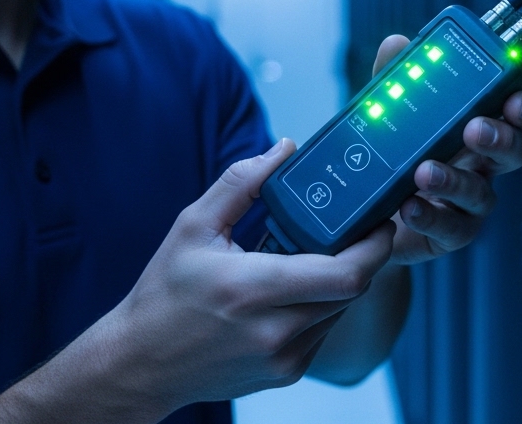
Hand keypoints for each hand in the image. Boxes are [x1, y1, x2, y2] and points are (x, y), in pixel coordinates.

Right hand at [91, 140, 394, 413]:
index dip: (375, 245)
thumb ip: (242, 183)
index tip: (380, 219)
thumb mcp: (193, 227)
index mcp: (252, 289)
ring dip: (340, 280)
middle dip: (363, 256)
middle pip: (353, 289)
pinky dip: (321, 305)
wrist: (141, 363)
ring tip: (314, 255)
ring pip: (342, 310)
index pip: (346, 273)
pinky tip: (295, 289)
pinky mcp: (287, 373)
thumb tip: (285, 149)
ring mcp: (284, 358)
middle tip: (358, 228)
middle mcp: (274, 330)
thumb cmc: (164, 294)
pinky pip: (324, 329)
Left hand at [370, 35, 521, 265]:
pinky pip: (452, 228)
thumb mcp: (391, 115)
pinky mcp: (450, 232)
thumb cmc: (393, 159)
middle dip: (501, 138)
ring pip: (482, 192)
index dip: (521, 106)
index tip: (514, 98)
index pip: (512, 114)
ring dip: (455, 179)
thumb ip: (395, 81)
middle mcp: (481, 165)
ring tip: (425, 170)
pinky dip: (431, 216)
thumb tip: (396, 44)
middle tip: (475, 129)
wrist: (370, 217)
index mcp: (476, 128)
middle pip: (514, 151)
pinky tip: (410, 206)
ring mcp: (468, 201)